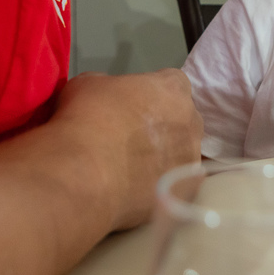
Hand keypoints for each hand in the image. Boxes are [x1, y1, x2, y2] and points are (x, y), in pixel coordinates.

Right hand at [52, 69, 202, 229]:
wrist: (84, 173)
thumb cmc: (86, 119)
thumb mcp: (88, 83)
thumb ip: (109, 85)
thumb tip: (109, 97)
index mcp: (171, 88)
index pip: (173, 82)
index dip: (153, 92)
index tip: (134, 104)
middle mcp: (190, 121)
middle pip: (182, 118)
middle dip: (163, 124)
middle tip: (132, 136)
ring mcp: (189, 158)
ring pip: (181, 153)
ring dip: (163, 156)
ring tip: (131, 167)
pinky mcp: (183, 192)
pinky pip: (174, 184)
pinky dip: (158, 184)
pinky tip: (134, 188)